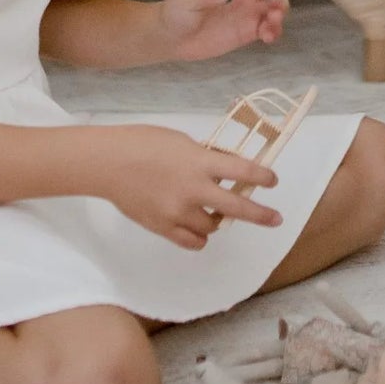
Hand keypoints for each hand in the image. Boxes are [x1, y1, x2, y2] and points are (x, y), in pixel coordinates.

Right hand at [99, 124, 282, 249]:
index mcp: (199, 162)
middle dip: (261, 214)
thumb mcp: (182, 142)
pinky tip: (198, 226)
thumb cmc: (143, 143)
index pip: (241, 170)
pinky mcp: (164, 228)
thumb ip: (204, 158)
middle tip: (276, 218)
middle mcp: (193, 189)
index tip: (272, 181)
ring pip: (213, 227)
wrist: (109, 163)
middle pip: (237, 207)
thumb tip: (225, 170)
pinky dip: (199, 235)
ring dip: (217, 219)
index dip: (262, 177)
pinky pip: (193, 241)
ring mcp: (178, 212)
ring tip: (212, 210)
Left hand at [159, 0, 289, 61]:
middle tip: (274, 1)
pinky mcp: (250, 30)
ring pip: (275, 4)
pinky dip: (275, 30)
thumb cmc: (178, 11)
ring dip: (280, 10)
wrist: (174, 39)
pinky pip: (270, 27)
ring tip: (273, 21)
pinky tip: (268, 37)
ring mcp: (248, 10)